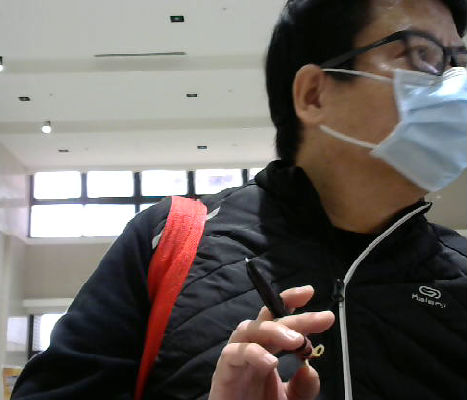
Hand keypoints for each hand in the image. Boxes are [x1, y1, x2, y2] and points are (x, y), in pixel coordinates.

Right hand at [208, 285, 334, 399]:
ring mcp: (236, 358)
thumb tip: (310, 369)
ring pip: (249, 329)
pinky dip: (252, 353)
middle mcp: (251, 348)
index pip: (277, 317)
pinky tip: (270, 361)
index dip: (290, 301)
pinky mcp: (223, 372)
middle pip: (268, 320)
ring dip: (272, 329)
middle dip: (295, 317)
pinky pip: (233, 354)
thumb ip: (303, 387)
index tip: (309, 292)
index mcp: (267, 349)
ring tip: (296, 340)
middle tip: (320, 318)